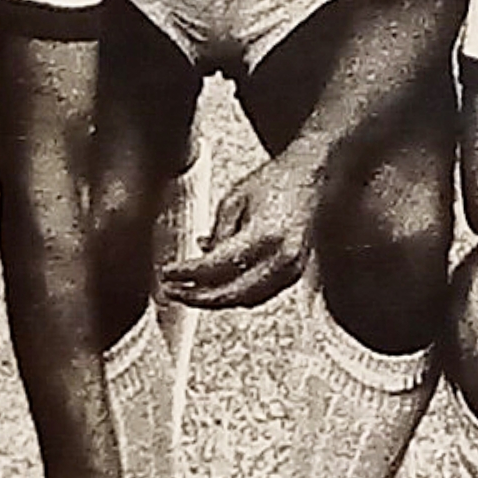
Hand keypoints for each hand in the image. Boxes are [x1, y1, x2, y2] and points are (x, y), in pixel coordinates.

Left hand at [163, 148, 327, 309]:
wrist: (310, 176)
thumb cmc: (273, 181)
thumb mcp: (234, 198)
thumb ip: (218, 233)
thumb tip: (201, 257)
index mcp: (266, 236)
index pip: (218, 266)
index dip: (188, 273)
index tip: (167, 273)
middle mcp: (283, 258)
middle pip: (232, 293)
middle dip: (197, 297)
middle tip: (171, 291)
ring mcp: (292, 270)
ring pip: (246, 299)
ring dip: (214, 300)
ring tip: (187, 293)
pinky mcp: (294, 274)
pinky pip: (259, 294)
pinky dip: (234, 294)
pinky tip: (213, 287)